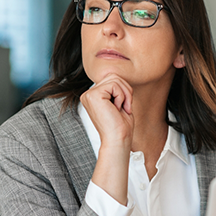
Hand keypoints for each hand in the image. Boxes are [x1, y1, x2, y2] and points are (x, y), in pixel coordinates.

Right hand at [81, 74, 133, 204]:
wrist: (117, 140)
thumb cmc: (120, 126)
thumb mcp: (118, 102)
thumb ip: (116, 89)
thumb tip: (117, 75)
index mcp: (93, 97)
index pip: (112, 79)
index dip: (124, 90)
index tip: (125, 107)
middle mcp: (88, 95)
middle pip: (113, 76)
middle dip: (126, 90)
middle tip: (126, 107)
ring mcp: (89, 94)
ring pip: (115, 79)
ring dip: (125, 94)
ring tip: (122, 108)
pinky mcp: (93, 95)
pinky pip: (114, 85)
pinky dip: (121, 96)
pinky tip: (117, 108)